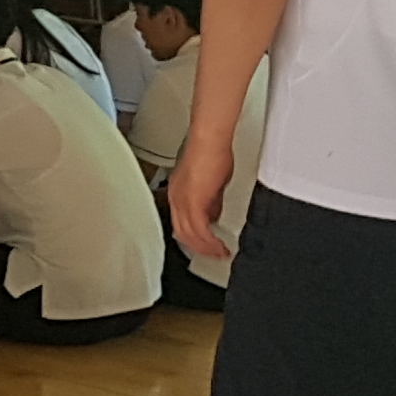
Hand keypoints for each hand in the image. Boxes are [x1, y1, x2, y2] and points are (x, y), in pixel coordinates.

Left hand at [169, 139, 235, 265]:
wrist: (210, 141)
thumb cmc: (211, 153)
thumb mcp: (211, 183)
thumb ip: (211, 200)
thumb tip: (213, 214)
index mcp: (177, 193)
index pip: (181, 222)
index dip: (193, 237)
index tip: (206, 244)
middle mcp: (175, 199)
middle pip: (182, 233)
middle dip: (199, 247)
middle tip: (214, 254)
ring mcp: (182, 201)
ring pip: (189, 235)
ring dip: (205, 248)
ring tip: (219, 253)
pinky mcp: (193, 203)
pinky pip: (200, 231)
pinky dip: (210, 242)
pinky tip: (219, 247)